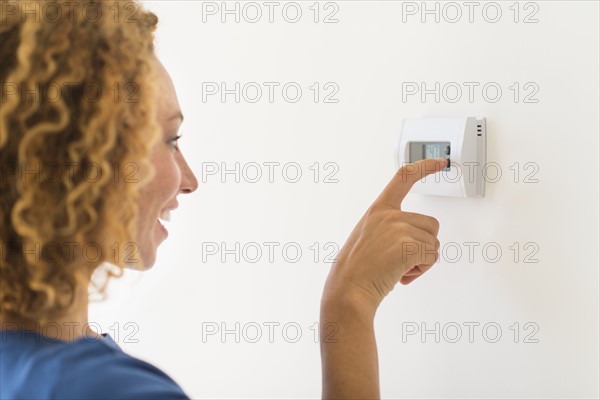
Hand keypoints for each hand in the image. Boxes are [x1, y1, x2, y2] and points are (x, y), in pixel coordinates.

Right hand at [322, 158, 446, 313]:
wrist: (349, 289)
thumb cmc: (357, 270)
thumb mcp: (367, 237)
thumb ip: (388, 228)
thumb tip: (416, 237)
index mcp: (378, 210)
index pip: (404, 177)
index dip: (425, 167)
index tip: (441, 162)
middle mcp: (389, 215)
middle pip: (430, 224)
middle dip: (423, 246)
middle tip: (401, 261)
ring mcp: (398, 228)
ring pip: (433, 242)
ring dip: (422, 260)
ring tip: (398, 269)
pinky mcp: (408, 244)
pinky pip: (432, 257)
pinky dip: (422, 270)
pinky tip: (402, 275)